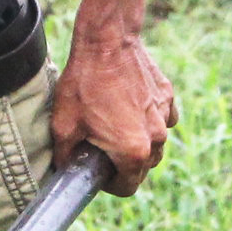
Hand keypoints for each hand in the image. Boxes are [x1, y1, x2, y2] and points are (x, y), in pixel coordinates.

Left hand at [52, 27, 176, 195]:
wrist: (107, 42)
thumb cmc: (84, 84)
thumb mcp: (64, 126)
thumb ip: (66, 158)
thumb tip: (64, 172)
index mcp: (133, 151)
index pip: (128, 188)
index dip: (109, 185)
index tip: (98, 172)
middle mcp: (156, 138)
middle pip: (143, 168)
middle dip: (124, 165)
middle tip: (102, 148)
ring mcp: (165, 116)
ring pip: (155, 145)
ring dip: (138, 143)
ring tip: (115, 125)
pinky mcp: (168, 97)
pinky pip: (162, 121)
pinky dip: (149, 121)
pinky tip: (130, 108)